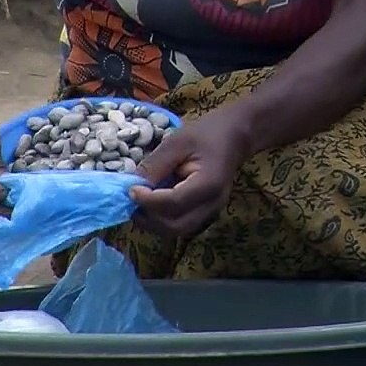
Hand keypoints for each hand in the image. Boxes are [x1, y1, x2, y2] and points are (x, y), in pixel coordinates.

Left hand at [131, 109, 253, 237]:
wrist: (235, 137)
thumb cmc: (208, 134)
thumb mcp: (178, 142)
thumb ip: (156, 164)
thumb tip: (131, 184)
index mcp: (209, 184)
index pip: (174, 203)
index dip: (148, 201)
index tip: (130, 189)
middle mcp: (212, 204)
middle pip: (176, 226)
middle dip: (149, 218)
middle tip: (131, 201)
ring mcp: (211, 211)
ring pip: (178, 231)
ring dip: (154, 223)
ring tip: (139, 204)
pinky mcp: (206, 213)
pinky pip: (182, 225)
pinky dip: (164, 220)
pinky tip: (153, 205)